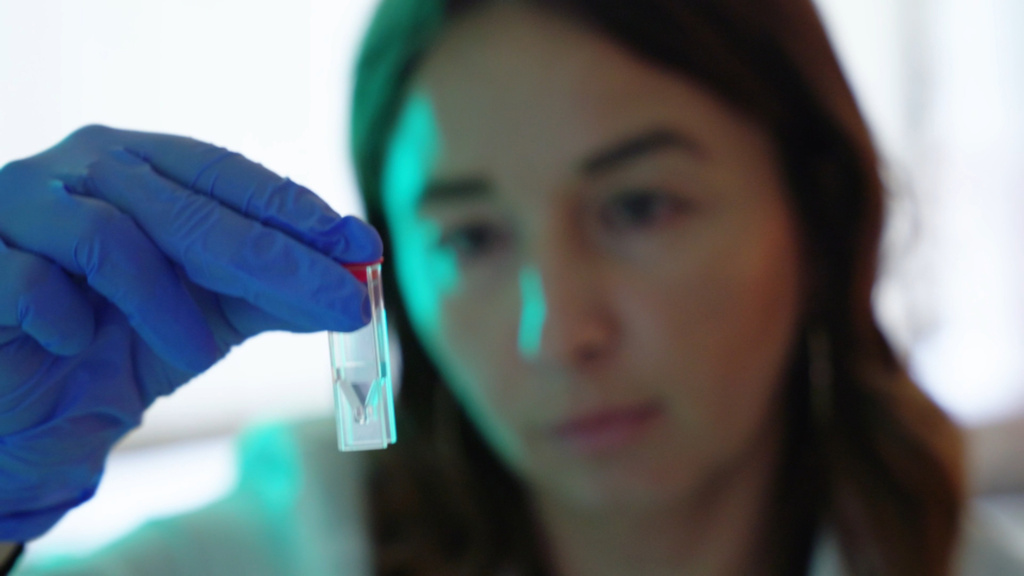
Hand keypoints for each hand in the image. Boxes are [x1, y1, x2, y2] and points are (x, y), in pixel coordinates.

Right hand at [0, 125, 380, 540]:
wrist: (26, 403)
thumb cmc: (118, 341)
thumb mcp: (207, 313)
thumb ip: (269, 290)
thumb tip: (353, 281)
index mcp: (142, 166)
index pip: (230, 176)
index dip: (297, 211)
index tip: (362, 246)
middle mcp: (84, 170)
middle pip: (192, 207)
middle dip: (276, 258)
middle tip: (343, 299)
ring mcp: (23, 206)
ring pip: (113, 238)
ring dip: (166, 306)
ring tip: (198, 353)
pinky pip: (31, 284)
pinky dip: (66, 319)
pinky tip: (75, 342)